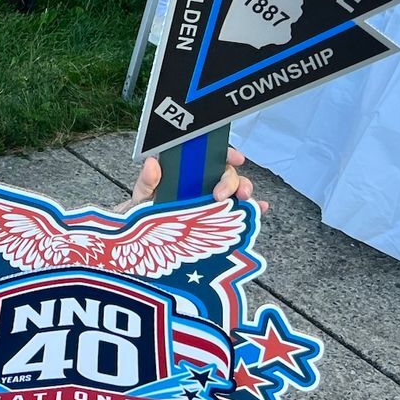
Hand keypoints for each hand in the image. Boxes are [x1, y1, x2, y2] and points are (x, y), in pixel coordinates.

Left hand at [118, 148, 263, 212]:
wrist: (141, 246)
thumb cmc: (142, 217)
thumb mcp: (140, 198)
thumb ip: (147, 182)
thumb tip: (153, 162)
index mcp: (184, 173)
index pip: (208, 156)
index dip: (225, 152)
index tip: (235, 157)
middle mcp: (201, 184)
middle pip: (225, 173)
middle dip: (231, 180)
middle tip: (222, 194)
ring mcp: (212, 202)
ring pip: (237, 189)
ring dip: (245, 190)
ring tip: (244, 200)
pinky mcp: (218, 220)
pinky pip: (240, 212)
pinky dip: (254, 209)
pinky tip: (259, 209)